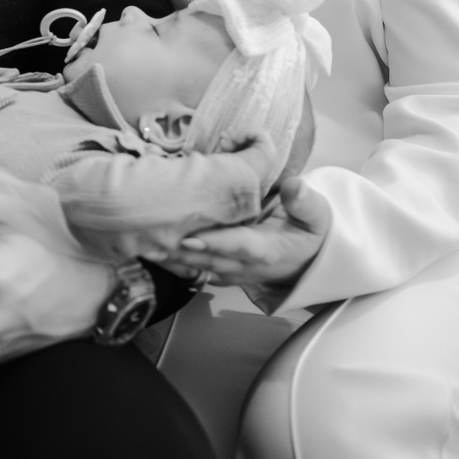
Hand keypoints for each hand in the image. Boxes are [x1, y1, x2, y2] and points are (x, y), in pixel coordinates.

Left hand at [148, 176, 329, 288]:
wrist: (309, 261)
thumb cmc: (309, 233)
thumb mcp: (317, 216)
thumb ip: (304, 202)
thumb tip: (294, 185)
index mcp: (268, 251)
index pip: (239, 247)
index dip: (215, 244)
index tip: (190, 239)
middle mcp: (245, 267)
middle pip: (208, 260)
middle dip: (178, 251)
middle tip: (150, 236)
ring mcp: (231, 274)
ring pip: (196, 269)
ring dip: (169, 259)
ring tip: (141, 243)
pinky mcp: (220, 273)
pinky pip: (192, 271)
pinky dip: (172, 263)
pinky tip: (149, 250)